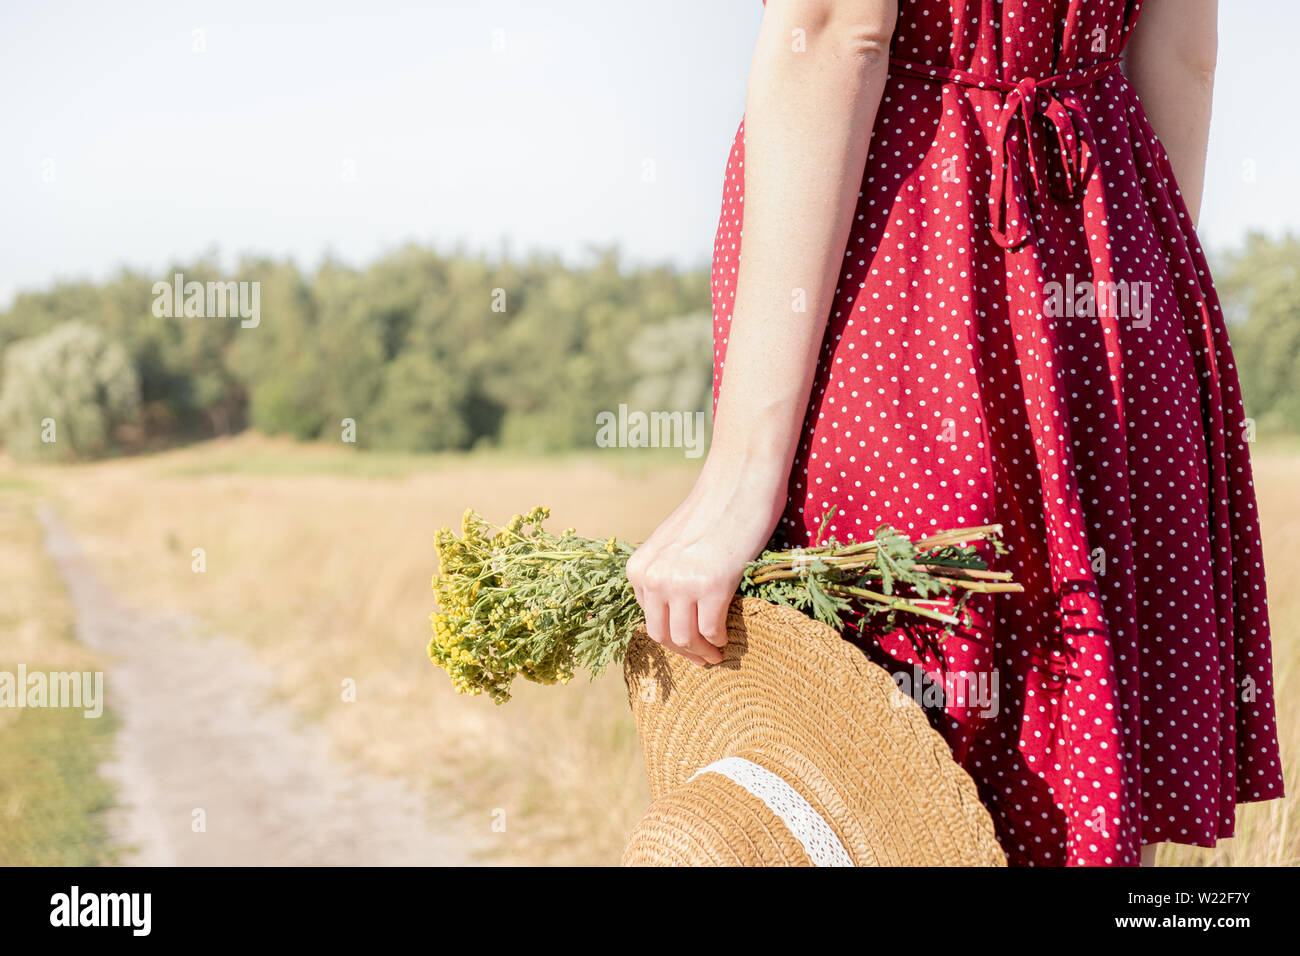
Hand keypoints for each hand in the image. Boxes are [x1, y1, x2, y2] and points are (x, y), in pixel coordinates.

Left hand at [626, 454, 787, 665]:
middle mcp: (653, 577)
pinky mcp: (712, 585)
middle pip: (661, 635)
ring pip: (685, 639)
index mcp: (639, 568)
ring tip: (717, 654)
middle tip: (703, 659)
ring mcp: (680, 583)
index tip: (687, 643)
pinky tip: (727, 637)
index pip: (648, 619)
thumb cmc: (713, 509)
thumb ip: (667, 572)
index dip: (669, 636)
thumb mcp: (674, 543)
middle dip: (683, 652)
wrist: (740, 480)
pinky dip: (719, 639)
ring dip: (702, 653)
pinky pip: (711, 630)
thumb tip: (675, 610)